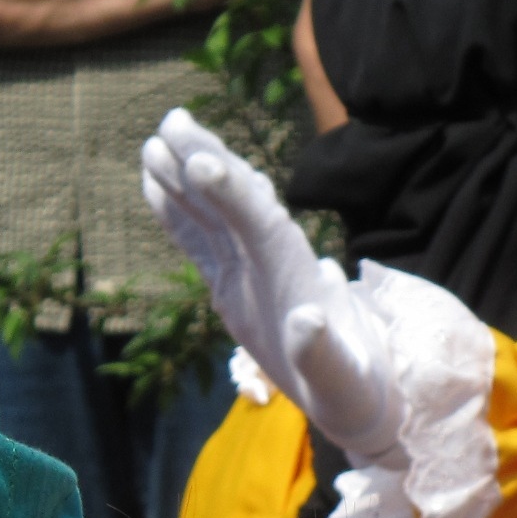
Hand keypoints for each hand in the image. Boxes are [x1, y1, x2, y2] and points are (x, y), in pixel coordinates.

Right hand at [142, 108, 400, 463]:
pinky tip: (154, 187)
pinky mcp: (232, 286)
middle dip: (206, 162)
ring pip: (216, 214)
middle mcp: (272, 264)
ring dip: (189, 177)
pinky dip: (179, 214)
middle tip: (172, 122)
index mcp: (295, 279)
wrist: (362, 395)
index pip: (260, 225)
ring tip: (157, 138)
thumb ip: (323, 354)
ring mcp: (249, 272)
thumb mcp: (342, 383)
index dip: (231, 193)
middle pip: (235, 203)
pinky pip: (201, 241)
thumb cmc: (353, 391)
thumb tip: (309, 319)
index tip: (202, 161)